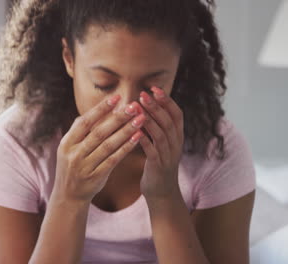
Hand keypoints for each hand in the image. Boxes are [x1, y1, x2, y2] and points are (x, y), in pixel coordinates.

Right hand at [53, 95, 146, 203]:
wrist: (68, 196)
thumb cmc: (73, 166)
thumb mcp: (69, 148)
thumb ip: (80, 131)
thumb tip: (96, 110)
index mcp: (66, 143)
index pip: (84, 122)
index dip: (100, 109)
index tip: (116, 97)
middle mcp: (74, 154)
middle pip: (99, 132)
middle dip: (118, 118)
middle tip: (134, 106)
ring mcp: (85, 166)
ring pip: (108, 145)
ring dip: (126, 131)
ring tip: (141, 119)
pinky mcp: (96, 177)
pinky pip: (114, 159)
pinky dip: (126, 147)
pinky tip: (137, 138)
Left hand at [138, 86, 184, 200]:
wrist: (162, 193)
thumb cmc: (157, 165)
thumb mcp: (162, 144)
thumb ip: (159, 127)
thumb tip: (148, 106)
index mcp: (177, 137)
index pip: (177, 114)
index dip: (167, 100)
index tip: (154, 88)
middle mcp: (176, 145)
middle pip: (169, 121)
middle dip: (156, 106)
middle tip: (143, 94)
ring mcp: (168, 156)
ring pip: (161, 134)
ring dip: (149, 120)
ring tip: (137, 108)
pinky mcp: (158, 167)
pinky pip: (152, 151)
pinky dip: (145, 140)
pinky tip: (134, 132)